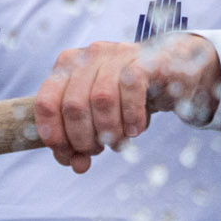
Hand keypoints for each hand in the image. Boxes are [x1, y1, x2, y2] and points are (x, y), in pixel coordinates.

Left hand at [35, 33, 220, 172]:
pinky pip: (131, 89)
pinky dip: (132, 116)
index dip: (54, 135)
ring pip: (100, 99)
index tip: (68, 156)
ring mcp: (117, 55)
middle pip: (72, 105)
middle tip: (98, 150)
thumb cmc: (130, 94)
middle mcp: (88, 56)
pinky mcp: (145, 60)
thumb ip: (84, 137)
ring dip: (108, 131)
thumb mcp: (101, 115)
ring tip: (118, 143)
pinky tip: (136, 130)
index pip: (46, 103)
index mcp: (67, 66)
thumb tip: (77, 165)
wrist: (174, 69)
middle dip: (83, 138)